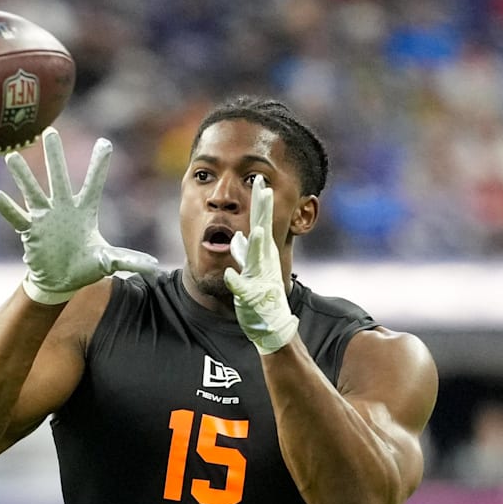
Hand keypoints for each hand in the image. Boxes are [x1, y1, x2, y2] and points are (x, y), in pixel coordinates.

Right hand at [0, 127, 158, 304]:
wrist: (60, 282)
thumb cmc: (84, 267)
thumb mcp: (108, 263)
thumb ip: (129, 260)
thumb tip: (156, 266)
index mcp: (83, 211)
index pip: (93, 183)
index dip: (99, 164)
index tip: (104, 142)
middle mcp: (62, 208)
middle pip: (58, 177)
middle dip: (54, 156)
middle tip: (50, 132)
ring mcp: (44, 218)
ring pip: (32, 191)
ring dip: (23, 175)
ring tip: (12, 156)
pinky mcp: (30, 232)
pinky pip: (17, 217)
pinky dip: (7, 208)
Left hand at [223, 175, 298, 354]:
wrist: (272, 324)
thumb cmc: (261, 293)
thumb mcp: (253, 268)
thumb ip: (245, 251)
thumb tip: (236, 235)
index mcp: (263, 252)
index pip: (261, 221)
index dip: (261, 201)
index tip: (260, 179)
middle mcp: (264, 260)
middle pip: (263, 229)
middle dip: (263, 210)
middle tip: (263, 188)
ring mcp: (259, 277)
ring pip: (257, 258)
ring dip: (256, 244)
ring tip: (255, 230)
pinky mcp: (251, 296)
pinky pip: (242, 288)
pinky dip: (237, 281)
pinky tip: (230, 274)